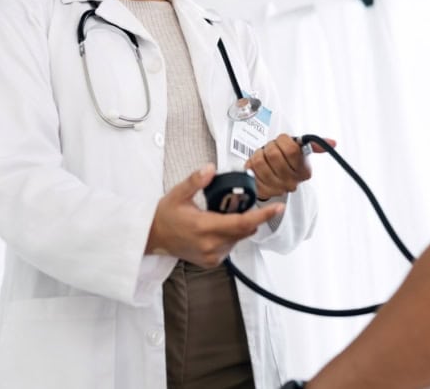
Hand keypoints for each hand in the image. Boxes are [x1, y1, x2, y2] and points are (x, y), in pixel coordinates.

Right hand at [145, 164, 283, 267]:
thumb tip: (210, 168)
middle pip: (244, 231)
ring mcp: (212, 255)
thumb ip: (195, 180)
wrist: (152, 238)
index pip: (242, 222)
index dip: (262, 216)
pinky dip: (231, 235)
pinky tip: (218, 226)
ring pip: (238, 239)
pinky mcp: (211, 261)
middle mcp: (210, 244)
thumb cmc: (165, 216)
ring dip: (239, 226)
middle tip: (247, 204)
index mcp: (204, 227)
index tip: (277, 208)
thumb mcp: (178, 194)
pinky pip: (230, 246)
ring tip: (223, 214)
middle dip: (252, 217)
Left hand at [244, 133, 335, 199]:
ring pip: (260, 160)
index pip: (291, 149)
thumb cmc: (285, 162)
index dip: (282, 141)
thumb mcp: (300, 151)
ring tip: (264, 158)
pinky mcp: (260, 190)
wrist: (271, 181)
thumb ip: (313, 145)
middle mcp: (291, 182)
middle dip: (270, 147)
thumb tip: (333, 143)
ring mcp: (275, 188)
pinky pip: (250, 170)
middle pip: (274, 154)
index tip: (282, 143)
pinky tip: (257, 166)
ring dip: (259, 155)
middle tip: (272, 150)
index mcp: (304, 172)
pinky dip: (251, 164)